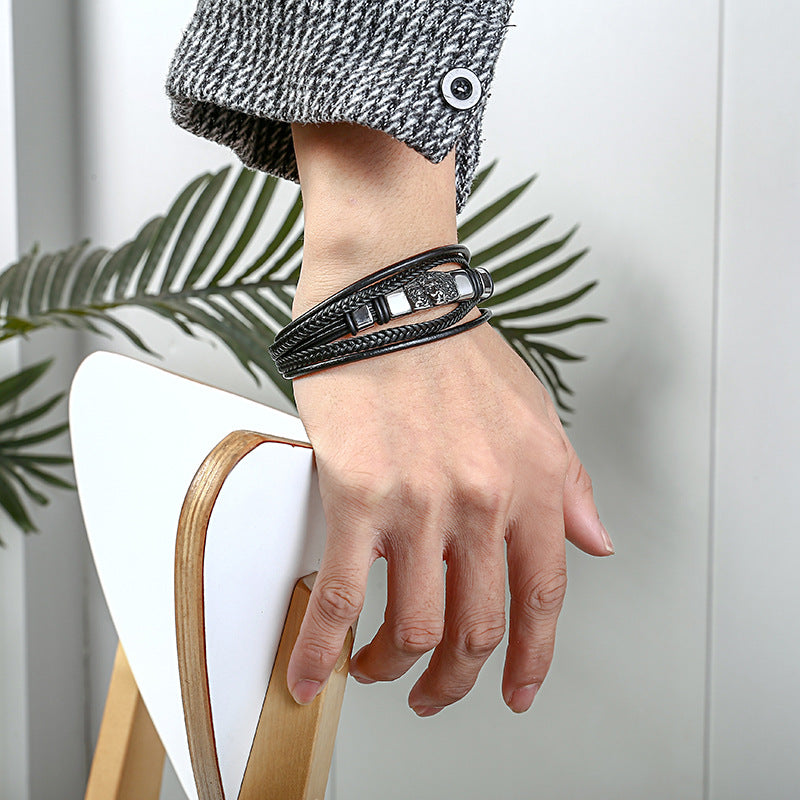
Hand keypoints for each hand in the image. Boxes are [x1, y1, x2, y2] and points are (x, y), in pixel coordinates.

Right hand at [285, 314, 612, 714]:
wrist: (391, 295)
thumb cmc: (453, 347)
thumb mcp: (536, 411)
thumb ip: (571, 483)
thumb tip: (595, 541)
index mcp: (533, 484)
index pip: (543, 598)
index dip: (531, 659)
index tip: (515, 690)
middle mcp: (483, 502)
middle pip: (477, 628)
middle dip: (457, 680)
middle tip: (436, 693)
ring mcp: (421, 503)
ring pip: (414, 628)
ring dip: (394, 670)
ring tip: (378, 672)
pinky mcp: (358, 495)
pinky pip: (342, 596)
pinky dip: (324, 648)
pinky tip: (312, 672)